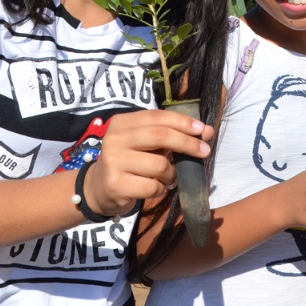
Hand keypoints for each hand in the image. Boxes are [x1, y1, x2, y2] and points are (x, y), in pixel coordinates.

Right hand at [82, 109, 213, 217]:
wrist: (99, 188)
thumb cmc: (129, 162)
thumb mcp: (145, 144)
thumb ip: (171, 135)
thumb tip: (207, 131)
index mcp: (122, 122)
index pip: (158, 117)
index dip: (183, 122)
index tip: (202, 130)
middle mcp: (115, 139)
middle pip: (160, 136)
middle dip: (187, 143)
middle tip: (204, 151)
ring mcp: (113, 162)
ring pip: (159, 165)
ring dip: (172, 173)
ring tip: (170, 177)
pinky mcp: (116, 184)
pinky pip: (153, 186)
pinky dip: (162, 188)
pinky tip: (157, 188)